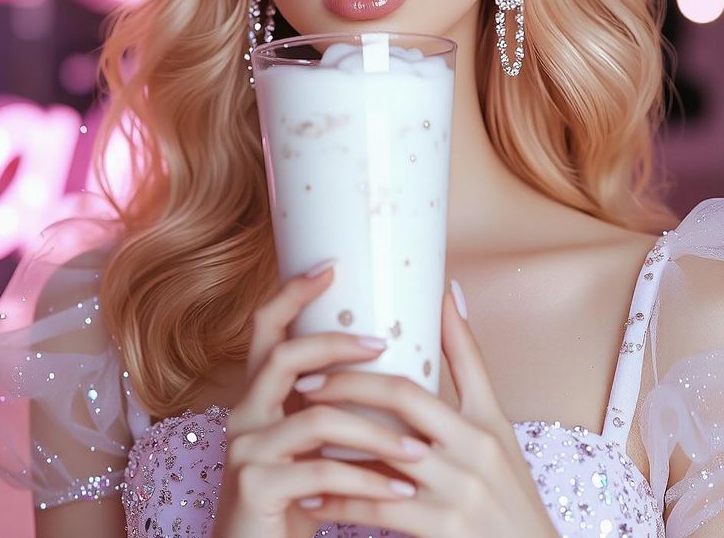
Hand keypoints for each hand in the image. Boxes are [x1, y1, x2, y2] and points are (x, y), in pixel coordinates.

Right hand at [211, 260, 431, 537]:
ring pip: (316, 417)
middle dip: (336, 344)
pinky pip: (321, 471)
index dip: (293, 294)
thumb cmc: (296, 497)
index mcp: (258, 395)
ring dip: (376, 431)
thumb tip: (388, 358)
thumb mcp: (312, 444)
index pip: (266, 329)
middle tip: (383, 345)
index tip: (331, 268)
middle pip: (285, 356)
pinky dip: (367, 480)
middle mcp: (244, 412)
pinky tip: (401, 490)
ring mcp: (244, 450)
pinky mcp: (255, 487)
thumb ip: (333, 403)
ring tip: (420, 447)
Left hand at [292, 280, 559, 536]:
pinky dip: (342, 502)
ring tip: (297, 431)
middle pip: (402, 396)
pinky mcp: (443, 530)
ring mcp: (460, 490)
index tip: (345, 330)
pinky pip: (380, 509)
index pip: (444, 359)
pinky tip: (313, 498)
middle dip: (348, 384)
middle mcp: (476, 448)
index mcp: (486, 419)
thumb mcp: (496, 427)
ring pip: (383, 452)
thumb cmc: (508, 492)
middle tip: (306, 381)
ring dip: (335, 442)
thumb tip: (448, 292)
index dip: (407, 335)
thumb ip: (469, 364)